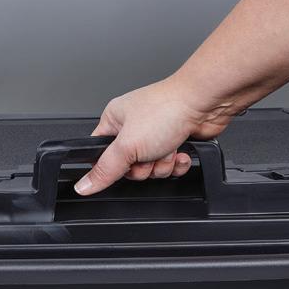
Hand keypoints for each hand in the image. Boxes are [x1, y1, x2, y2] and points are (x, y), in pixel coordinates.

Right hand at [74, 76, 233, 195]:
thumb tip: (83, 186)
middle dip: (143, 167)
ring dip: (162, 165)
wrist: (204, 102)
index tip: (123, 166)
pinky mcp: (175, 142)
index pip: (101, 155)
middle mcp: (134, 127)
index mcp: (114, 121)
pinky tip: (180, 151)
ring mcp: (156, 135)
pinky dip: (177, 163)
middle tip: (149, 154)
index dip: (111, 167)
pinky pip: (170, 166)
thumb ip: (104, 169)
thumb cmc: (166, 109)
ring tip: (168, 148)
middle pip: (129, 168)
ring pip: (151, 169)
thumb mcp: (126, 146)